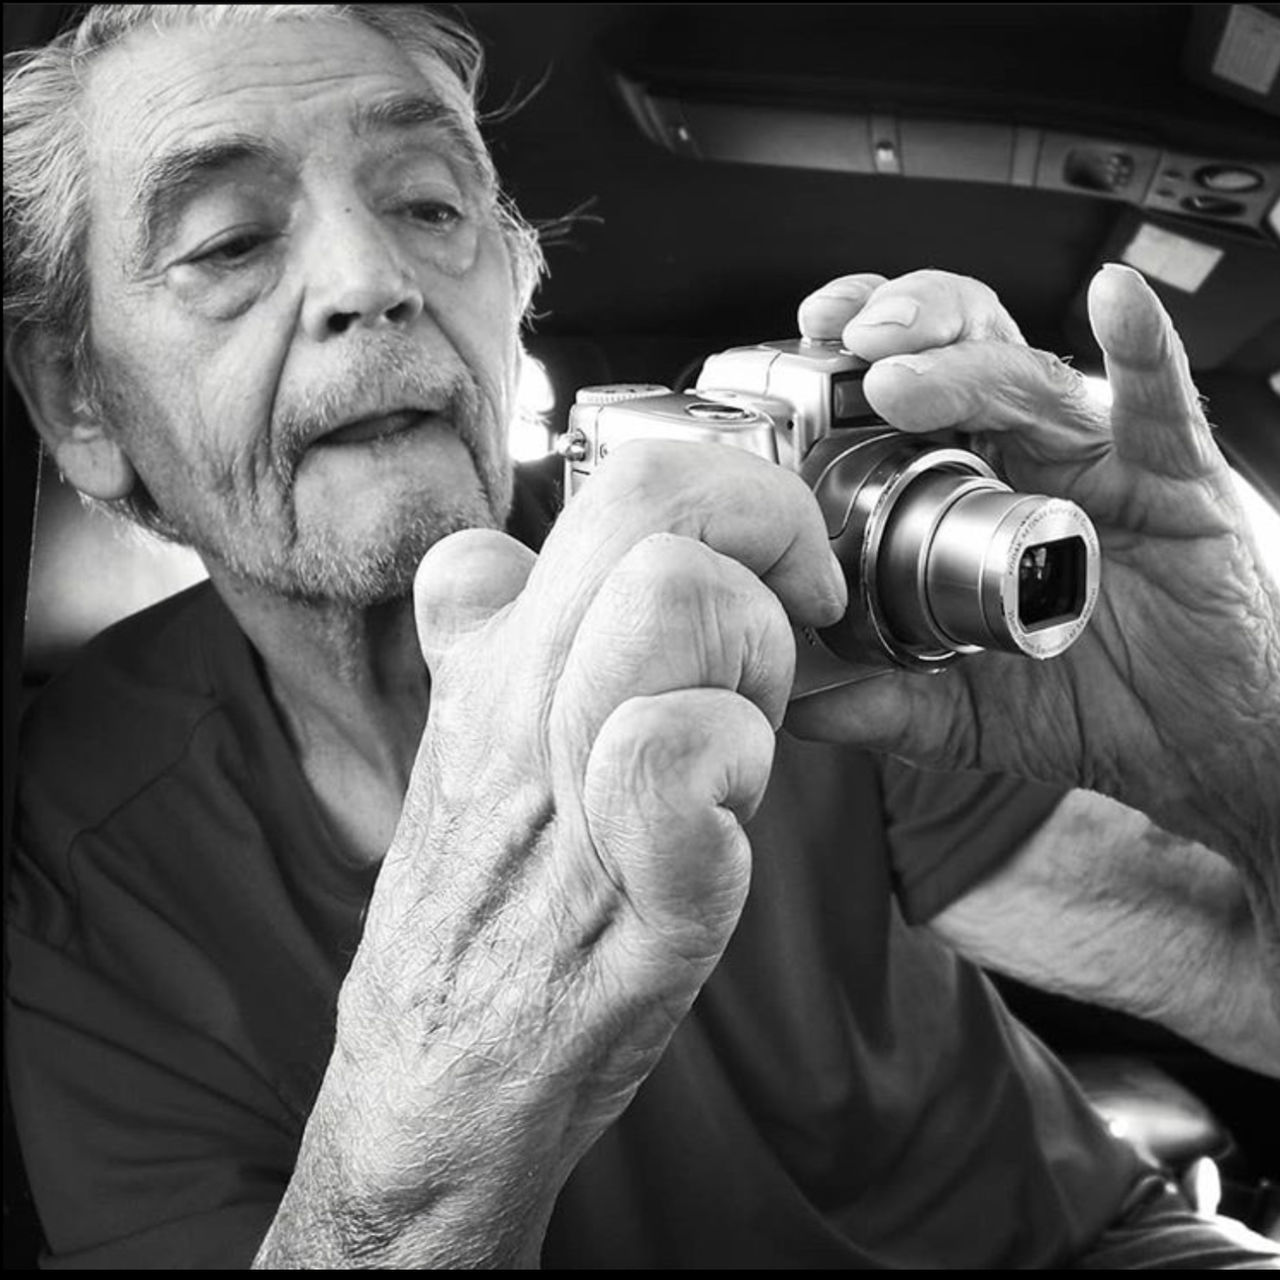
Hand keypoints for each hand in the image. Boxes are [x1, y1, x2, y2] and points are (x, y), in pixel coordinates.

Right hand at [264, 443, 843, 1266]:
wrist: (431, 1084)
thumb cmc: (473, 911)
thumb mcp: (459, 749)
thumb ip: (479, 638)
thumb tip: (493, 555)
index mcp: (499, 653)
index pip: (615, 480)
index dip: (730, 496)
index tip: (768, 570)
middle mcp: (522, 692)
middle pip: (654, 502)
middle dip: (772, 530)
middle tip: (801, 615)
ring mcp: (570, 780)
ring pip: (679, 602)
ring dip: (755, 654)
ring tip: (749, 733)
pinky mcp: (635, 887)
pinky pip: (682, 754)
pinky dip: (734, 764)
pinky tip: (726, 822)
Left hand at [787, 266, 1279, 865]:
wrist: (1192, 746)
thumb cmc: (1085, 704)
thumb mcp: (961, 712)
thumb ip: (883, 703)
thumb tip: (795, 702)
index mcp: (970, 491)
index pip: (905, 395)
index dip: (855, 359)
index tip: (805, 347)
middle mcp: (1028, 458)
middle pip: (960, 350)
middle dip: (901, 326)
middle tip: (849, 341)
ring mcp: (1099, 461)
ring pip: (1030, 373)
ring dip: (962, 356)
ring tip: (898, 370)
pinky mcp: (1177, 482)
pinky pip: (1159, 402)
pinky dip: (1141, 347)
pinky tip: (1115, 301)